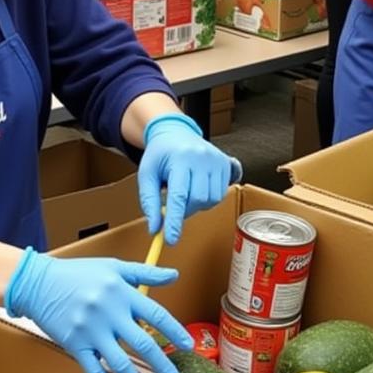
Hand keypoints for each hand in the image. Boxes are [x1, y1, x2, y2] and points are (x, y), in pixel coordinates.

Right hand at [5, 248, 192, 372]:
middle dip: (161, 365)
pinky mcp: (74, 344)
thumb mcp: (113, 266)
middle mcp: (110, 313)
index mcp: (122, 293)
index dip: (174, 331)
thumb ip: (145, 273)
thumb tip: (174, 275)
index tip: (187, 345)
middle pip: (142, 343)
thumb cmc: (78, 273)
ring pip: (119, 363)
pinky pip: (93, 370)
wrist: (39, 283)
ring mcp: (91, 331)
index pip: (156, 314)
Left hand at [138, 112, 239, 244]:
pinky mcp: (226, 164)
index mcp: (180, 158)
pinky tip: (197, 188)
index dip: (174, 220)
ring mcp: (217, 160)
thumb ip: (149, 202)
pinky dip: (207, 199)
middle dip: (185, 210)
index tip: (170, 240)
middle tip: (174, 207)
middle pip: (198, 200)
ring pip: (211, 200)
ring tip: (186, 192)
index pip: (179, 196)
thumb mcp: (147, 175)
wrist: (176, 132)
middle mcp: (202, 158)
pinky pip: (220, 194)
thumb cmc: (160, 155)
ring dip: (197, 205)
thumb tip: (154, 228)